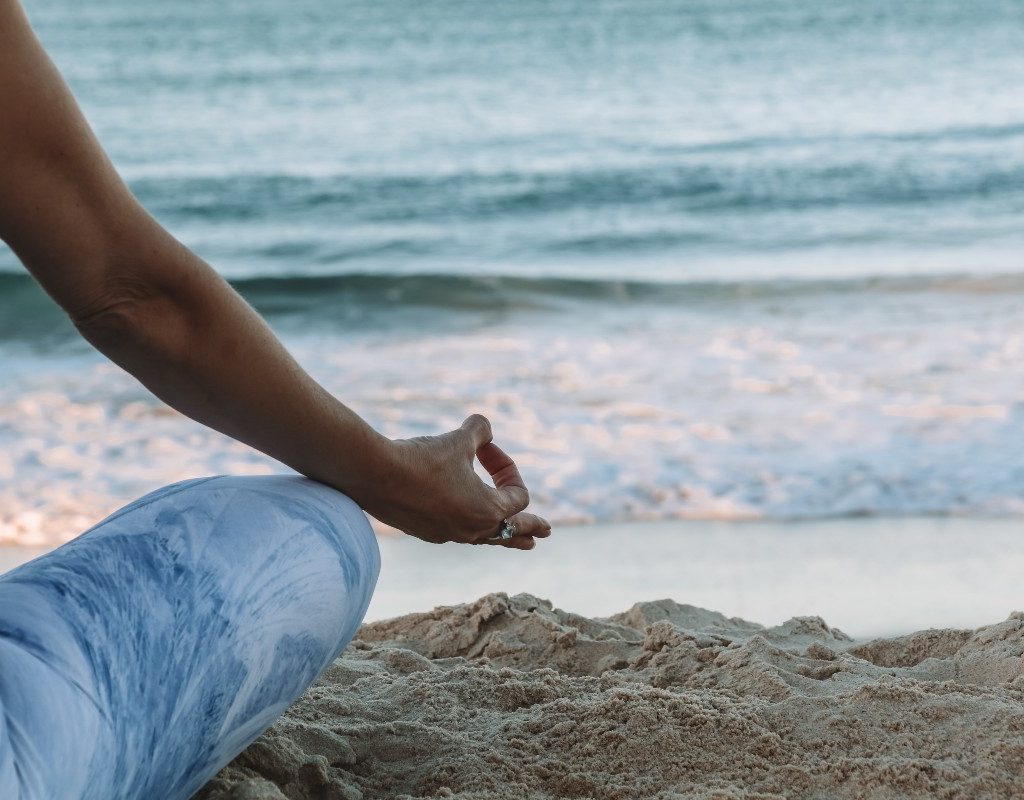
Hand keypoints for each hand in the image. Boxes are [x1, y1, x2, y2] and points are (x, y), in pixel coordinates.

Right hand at [355, 414, 550, 549]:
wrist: (375, 476)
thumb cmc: (422, 458)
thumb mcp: (458, 439)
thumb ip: (480, 431)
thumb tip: (485, 428)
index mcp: (488, 511)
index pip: (517, 495)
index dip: (507, 467)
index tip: (485, 447)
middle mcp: (472, 530)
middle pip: (512, 532)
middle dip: (530, 527)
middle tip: (546, 532)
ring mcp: (449, 535)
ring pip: (486, 539)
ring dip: (504, 535)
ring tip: (522, 542)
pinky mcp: (427, 532)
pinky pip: (458, 533)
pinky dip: (470, 526)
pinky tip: (467, 525)